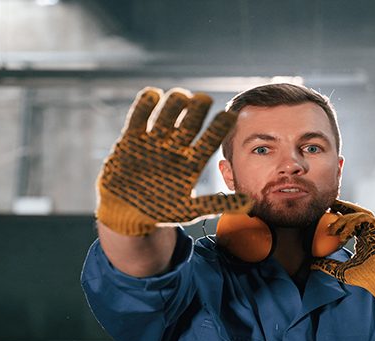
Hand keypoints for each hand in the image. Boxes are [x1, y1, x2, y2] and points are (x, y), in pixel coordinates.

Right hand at [96, 87, 251, 235]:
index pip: (208, 141)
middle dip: (196, 112)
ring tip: (181, 96)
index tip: (229, 115)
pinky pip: (139, 118)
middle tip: (204, 100)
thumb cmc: (159, 211)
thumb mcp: (189, 210)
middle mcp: (175, 148)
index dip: (218, 129)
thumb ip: (216, 205)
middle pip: (189, 124)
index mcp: (190, 162)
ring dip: (174, 106)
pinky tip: (153, 94)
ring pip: (167, 117)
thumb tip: (248, 204)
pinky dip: (144, 106)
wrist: (126, 212)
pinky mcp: (131, 139)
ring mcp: (153, 141)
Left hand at [311, 199, 374, 303]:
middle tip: (329, 205)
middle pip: (357, 213)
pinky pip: (363, 218)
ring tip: (331, 229)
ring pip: (359, 214)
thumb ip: (328, 265)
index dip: (340, 218)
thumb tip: (312, 264)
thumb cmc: (364, 277)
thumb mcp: (341, 270)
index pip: (352, 224)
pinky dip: (351, 224)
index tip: (326, 216)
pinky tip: (342, 235)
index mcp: (365, 239)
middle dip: (343, 207)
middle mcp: (371, 232)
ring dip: (343, 219)